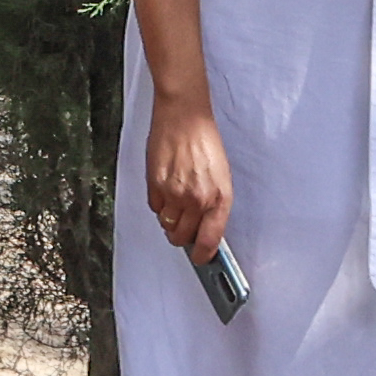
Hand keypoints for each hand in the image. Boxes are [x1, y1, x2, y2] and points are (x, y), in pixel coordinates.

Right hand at [141, 87, 233, 254]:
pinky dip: (159, 204)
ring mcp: (174, 193)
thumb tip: (205, 227)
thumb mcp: (222, 176)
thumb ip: (215, 204)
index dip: (204, 254)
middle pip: (182, 236)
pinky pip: (154, 208)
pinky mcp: (155, 184)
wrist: (184, 117)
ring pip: (167, 224)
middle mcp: (197, 199)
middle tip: (184, 228)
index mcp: (219, 198)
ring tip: (175, 203)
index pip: (210, 239)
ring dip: (170, 220)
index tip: (201, 258)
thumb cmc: (205, 141)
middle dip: (183, 236)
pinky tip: (166, 189)